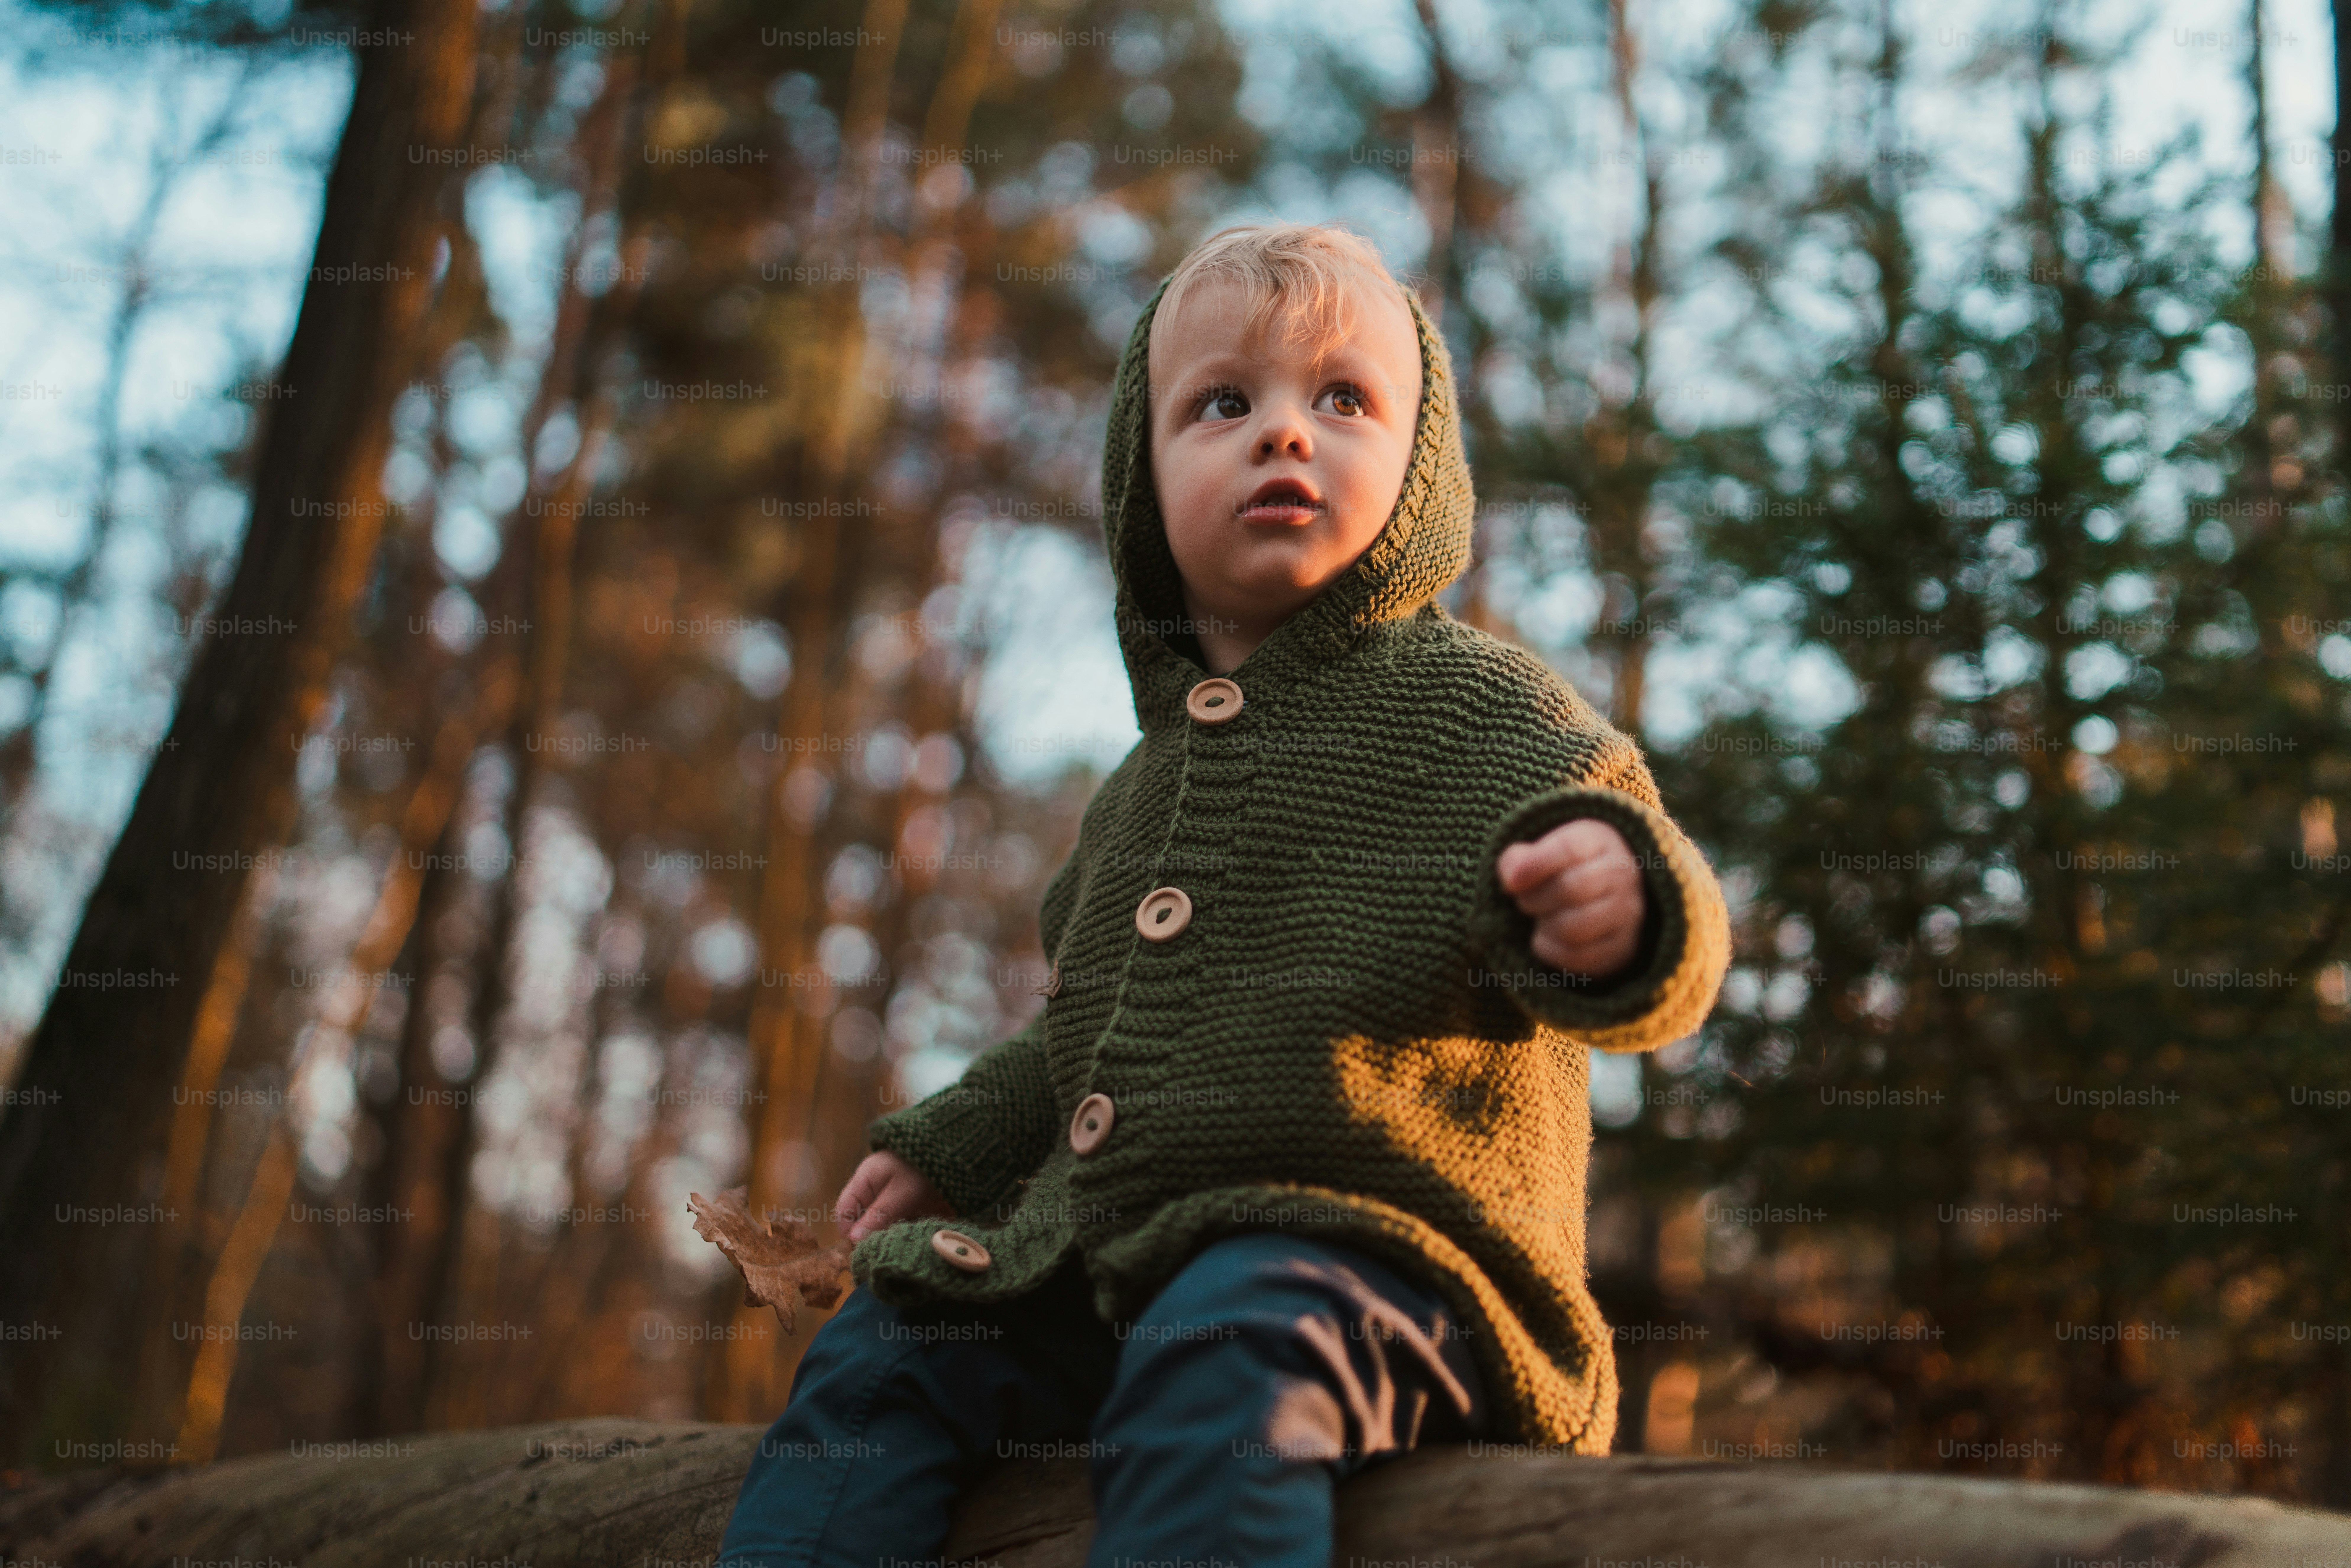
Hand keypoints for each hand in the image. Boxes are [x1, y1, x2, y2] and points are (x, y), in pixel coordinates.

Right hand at [838, 1150, 954, 1241]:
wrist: (955, 1154)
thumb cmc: (924, 1167)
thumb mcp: (901, 1192)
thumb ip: (879, 1215)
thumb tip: (852, 1240)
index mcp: (864, 1181)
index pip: (844, 1212)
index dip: (850, 1233)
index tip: (864, 1250)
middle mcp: (873, 1191)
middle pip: (861, 1221)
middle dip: (872, 1237)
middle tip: (888, 1249)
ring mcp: (889, 1198)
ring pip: (879, 1226)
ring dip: (889, 1237)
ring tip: (904, 1243)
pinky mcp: (906, 1206)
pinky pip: (897, 1225)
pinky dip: (903, 1233)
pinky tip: (915, 1238)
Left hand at [1497, 819, 1646, 978]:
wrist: (1600, 895)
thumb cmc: (1560, 870)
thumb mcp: (1537, 853)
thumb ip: (1517, 860)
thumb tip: (1512, 880)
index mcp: (1599, 841)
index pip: (1569, 849)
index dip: (1534, 865)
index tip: (1511, 882)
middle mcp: (1622, 875)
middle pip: (1571, 889)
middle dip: (1534, 898)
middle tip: (1525, 900)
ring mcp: (1627, 912)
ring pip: (1575, 928)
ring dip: (1544, 925)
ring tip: (1541, 917)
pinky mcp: (1622, 946)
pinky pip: (1578, 956)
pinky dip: (1550, 950)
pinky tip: (1547, 936)